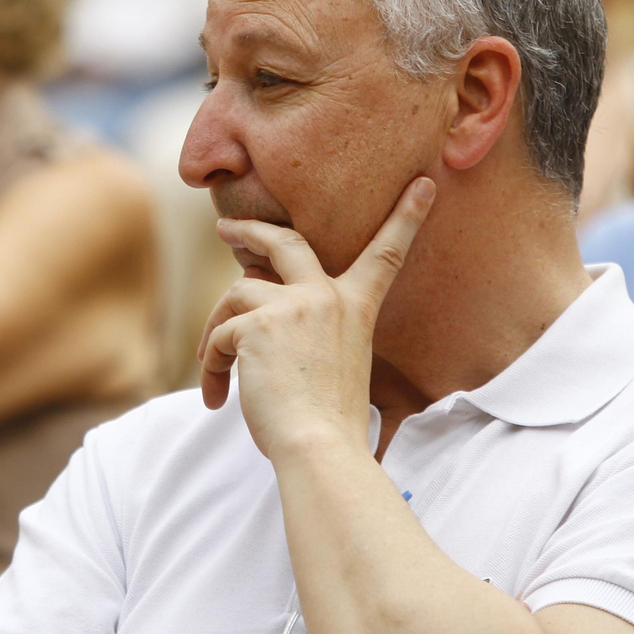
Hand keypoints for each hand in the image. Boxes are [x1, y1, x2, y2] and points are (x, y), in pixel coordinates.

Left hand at [197, 178, 435, 460]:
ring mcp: (291, 305)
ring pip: (237, 294)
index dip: (406, 217)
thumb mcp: (336, 366)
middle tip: (226, 228)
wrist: (319, 448)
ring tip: (210, 367)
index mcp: (356, 307)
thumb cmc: (328, 424)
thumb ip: (309, 332)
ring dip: (217, 330)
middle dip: (252, 228)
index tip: (423, 185)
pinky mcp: (256, 323)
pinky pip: (220, 336)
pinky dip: (211, 364)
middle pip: (284, 242)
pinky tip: (217, 398)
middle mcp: (327, 296)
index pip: (385, 253)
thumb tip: (260, 320)